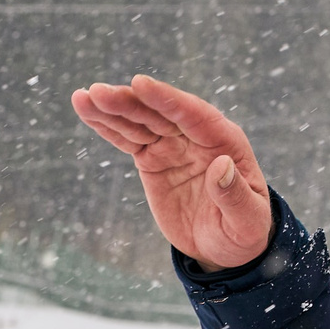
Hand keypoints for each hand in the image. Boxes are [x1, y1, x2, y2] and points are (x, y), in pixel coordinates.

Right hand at [70, 75, 274, 272]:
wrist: (225, 244)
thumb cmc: (244, 231)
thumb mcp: (247, 220)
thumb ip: (235, 195)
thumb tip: (221, 166)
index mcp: (223, 141)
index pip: (193, 114)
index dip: (165, 99)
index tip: (139, 83)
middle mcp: (195, 136)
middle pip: (159, 113)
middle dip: (129, 102)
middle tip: (98, 93)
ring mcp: (171, 145)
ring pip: (138, 122)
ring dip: (111, 109)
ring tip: (82, 98)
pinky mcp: (152, 158)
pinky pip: (128, 139)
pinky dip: (107, 127)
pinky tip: (86, 110)